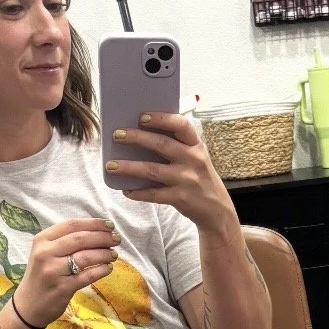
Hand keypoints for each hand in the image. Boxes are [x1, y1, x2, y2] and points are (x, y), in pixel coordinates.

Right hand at [13, 217, 121, 327]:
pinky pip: (87, 276)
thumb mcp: (46, 254)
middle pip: (80, 239)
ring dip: (104, 254)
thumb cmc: (42, 277)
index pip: (71, 225)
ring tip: (114, 254)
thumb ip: (65, 242)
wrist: (28, 306)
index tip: (110, 225)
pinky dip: (101, 270)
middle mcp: (45, 253)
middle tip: (116, 240)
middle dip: (102, 237)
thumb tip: (98, 233)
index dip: (93, 223)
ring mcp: (53, 271)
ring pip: (85, 257)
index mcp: (42, 240)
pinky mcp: (62, 288)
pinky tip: (108, 268)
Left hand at [104, 112, 237, 232]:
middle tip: (117, 135)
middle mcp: (193, 160)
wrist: (217, 211)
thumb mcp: (196, 158)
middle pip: (161, 144)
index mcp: (196, 145)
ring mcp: (187, 180)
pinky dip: (138, 192)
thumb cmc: (200, 179)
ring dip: (129, 167)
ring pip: (153, 170)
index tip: (142, 116)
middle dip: (137, 138)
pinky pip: (154, 195)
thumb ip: (177, 146)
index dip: (161, 118)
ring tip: (111, 165)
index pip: (181, 125)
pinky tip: (126, 190)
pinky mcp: (180, 198)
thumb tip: (142, 134)